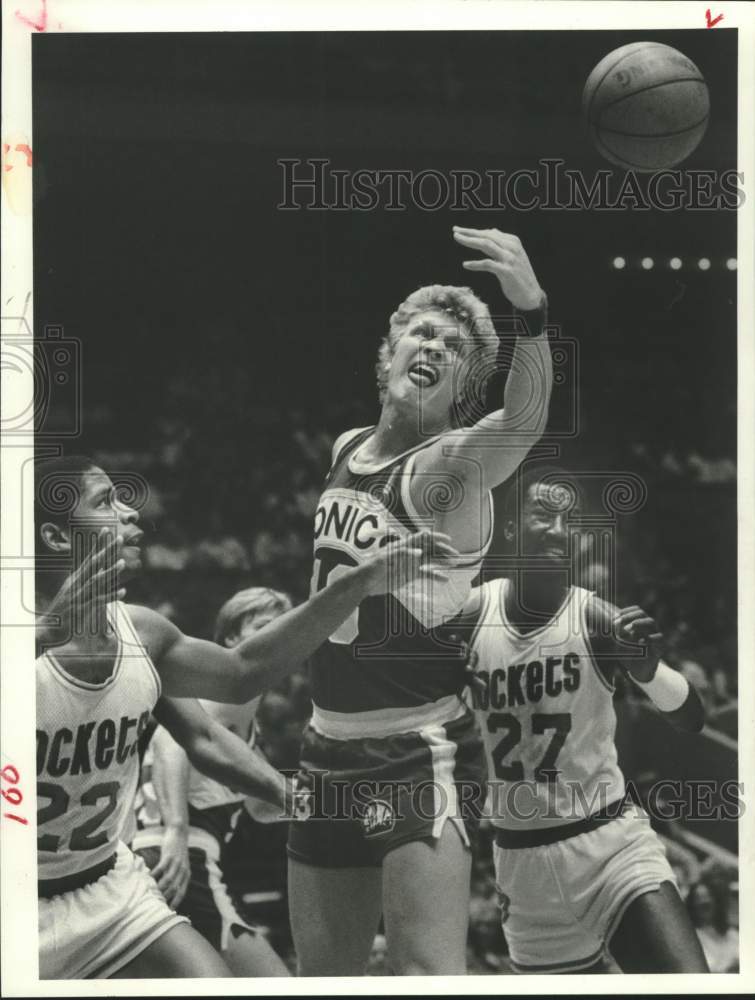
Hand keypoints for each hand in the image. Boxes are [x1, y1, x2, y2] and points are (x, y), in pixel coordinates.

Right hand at [38, 527, 124, 646]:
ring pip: (96, 581)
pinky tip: (123, 592)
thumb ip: (86, 580)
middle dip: (107, 551)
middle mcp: (76, 584)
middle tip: (120, 538)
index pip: (89, 557)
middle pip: (94, 564)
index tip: (107, 529)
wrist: (46, 629)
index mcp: (75, 578)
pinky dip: (110, 596)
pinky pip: (97, 601)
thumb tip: (100, 570)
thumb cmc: (63, 610)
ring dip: (110, 572)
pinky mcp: (80, 609)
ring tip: (123, 563)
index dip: (98, 543)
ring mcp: (78, 596)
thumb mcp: (74, 591)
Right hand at [152, 824, 190, 907]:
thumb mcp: (181, 866)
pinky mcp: (169, 856)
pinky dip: (154, 875)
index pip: (182, 892)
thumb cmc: (178, 852)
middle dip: (165, 898)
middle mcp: (183, 870)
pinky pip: (160, 868)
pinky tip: (147, 878)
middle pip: (174, 889)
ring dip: (159, 888)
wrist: (179, 833)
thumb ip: (176, 878)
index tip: (167, 911)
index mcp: (187, 874)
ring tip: (150, 894)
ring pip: (168, 880)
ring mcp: (176, 863)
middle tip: (154, 904)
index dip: (175, 903)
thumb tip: (166, 893)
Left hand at [359, 530, 459, 596]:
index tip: (448, 540)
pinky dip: (435, 576)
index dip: (435, 537)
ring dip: (441, 561)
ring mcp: (410, 564)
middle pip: (430, 548)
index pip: (422, 538)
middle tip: (455, 555)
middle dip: (443, 550)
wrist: (365, 583)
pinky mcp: (409, 575)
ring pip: (430, 561)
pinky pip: (426, 574)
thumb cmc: (372, 568)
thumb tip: (420, 553)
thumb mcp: (384, 559)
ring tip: (453, 564)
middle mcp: (409, 553)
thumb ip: (402, 554)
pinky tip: (444, 579)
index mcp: (403, 545)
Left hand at [452, 227, 543, 310]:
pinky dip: (475, 264)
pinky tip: (465, 264)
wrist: (531, 295)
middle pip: (487, 236)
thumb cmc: (519, 276)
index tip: (460, 230)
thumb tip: (492, 230)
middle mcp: (512, 247)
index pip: (490, 233)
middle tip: (455, 231)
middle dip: (469, 232)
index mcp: (513, 241)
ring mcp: (509, 259)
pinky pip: (487, 264)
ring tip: (457, 239)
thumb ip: (502, 243)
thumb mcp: (513, 255)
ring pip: (486, 245)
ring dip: (470, 241)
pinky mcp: (506, 271)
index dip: (474, 231)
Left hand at [614, 605, 662, 681]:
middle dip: (630, 616)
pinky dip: (648, 638)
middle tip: (620, 622)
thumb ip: (616, 634)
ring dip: (639, 623)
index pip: (636, 610)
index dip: (626, 611)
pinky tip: (639, 642)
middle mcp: (649, 627)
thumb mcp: (619, 644)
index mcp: (640, 623)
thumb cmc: (628, 654)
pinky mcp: (660, 645)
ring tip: (629, 628)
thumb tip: (610, 625)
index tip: (615, 616)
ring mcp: (655, 634)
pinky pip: (658, 637)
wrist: (639, 670)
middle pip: (642, 613)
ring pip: (651, 621)